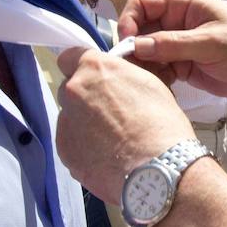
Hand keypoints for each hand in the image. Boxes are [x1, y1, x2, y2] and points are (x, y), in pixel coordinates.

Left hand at [55, 49, 194, 202]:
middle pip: (69, 89)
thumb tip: (115, 81)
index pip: (70, 57)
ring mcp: (65, 123)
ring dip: (84, 123)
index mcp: (94, 68)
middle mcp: (73, 92)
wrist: (158, 169)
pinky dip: (84, 147)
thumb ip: (121, 77)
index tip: (97, 79)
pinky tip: (106, 156)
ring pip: (69, 117)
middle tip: (110, 113)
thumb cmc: (162, 124)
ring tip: (112, 141)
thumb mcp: (149, 84)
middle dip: (85, 97)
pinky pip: (71, 143)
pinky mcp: (64, 152)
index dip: (84, 69)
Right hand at [114, 0, 226, 102]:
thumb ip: (174, 44)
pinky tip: (161, 85)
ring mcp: (175, 44)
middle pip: (138, 28)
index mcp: (184, 3)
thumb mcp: (211, 43)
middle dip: (131, 46)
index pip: (144, 3)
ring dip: (140, 64)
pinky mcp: (178, 64)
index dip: (129, 19)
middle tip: (129, 66)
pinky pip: (155, 68)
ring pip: (143, 50)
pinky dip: (152, 75)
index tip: (126, 42)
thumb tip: (136, 45)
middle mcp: (175, 21)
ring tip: (145, 78)